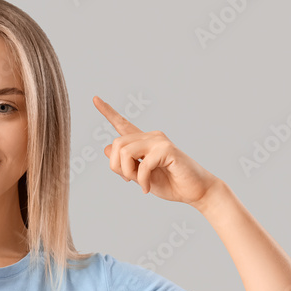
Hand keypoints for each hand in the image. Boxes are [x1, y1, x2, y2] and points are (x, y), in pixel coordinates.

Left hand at [94, 95, 221, 207]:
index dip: (108, 112)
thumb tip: (105, 148)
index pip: (122, 124)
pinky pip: (142, 164)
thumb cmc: (171, 183)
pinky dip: (141, 180)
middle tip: (130, 180)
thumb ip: (125, 164)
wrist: (195, 191)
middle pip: (116, 144)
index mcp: (143, 142)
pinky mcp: (167, 149)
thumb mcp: (140, 176)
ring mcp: (159, 141)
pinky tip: (147, 189)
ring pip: (125, 152)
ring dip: (128, 173)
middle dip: (116, 166)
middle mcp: (151, 137)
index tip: (94, 99)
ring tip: (140, 183)